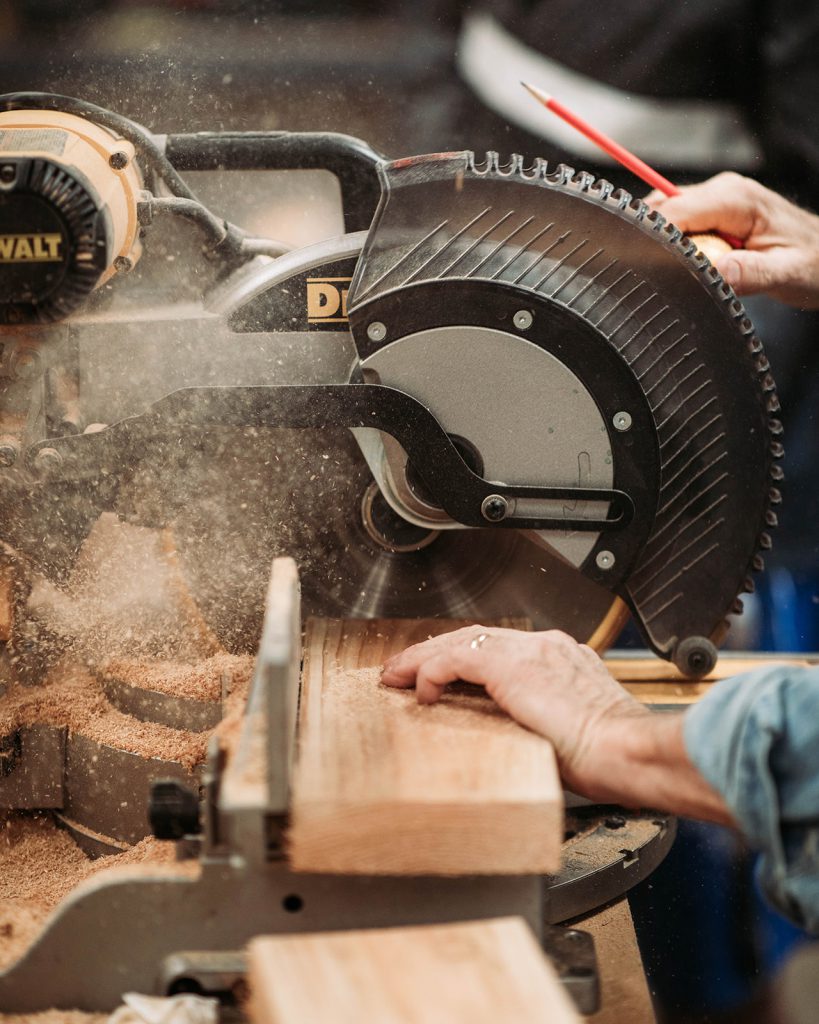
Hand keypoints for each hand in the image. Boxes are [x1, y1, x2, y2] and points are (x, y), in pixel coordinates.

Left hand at [382, 626, 731, 823]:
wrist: (630, 751)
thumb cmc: (613, 756)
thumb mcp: (571, 733)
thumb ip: (540, 723)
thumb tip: (515, 739)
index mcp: (563, 659)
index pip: (499, 649)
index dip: (463, 659)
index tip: (439, 677)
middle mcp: (546, 647)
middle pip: (476, 638)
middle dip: (435, 652)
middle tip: (403, 670)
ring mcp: (530, 652)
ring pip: (460, 642)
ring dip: (423, 658)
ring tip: (396, 676)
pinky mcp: (512, 666)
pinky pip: (457, 658)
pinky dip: (433, 671)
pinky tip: (421, 690)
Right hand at [645, 172, 818, 308]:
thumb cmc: (811, 262)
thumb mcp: (785, 274)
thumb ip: (750, 274)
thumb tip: (714, 274)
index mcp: (738, 200)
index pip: (676, 210)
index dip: (653, 235)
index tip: (645, 263)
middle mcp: (724, 191)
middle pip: (662, 209)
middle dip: (653, 239)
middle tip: (660, 273)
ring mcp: (716, 199)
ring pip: (665, 215)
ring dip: (664, 244)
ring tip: (679, 270)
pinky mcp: (712, 211)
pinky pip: (677, 224)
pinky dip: (673, 244)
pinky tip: (689, 263)